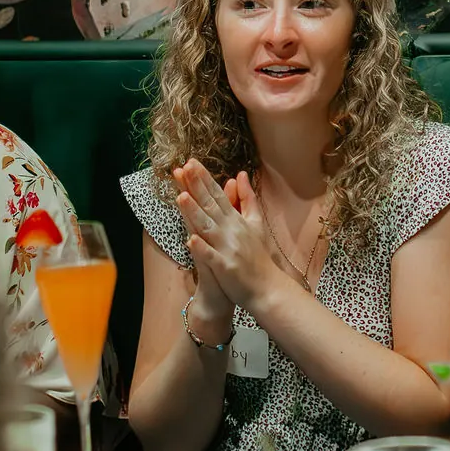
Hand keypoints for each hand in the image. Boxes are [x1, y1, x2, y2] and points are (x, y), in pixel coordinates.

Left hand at [176, 159, 279, 316]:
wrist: (268, 288)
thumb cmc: (259, 256)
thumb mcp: (256, 223)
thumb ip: (247, 199)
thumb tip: (240, 175)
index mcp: (236, 220)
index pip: (218, 194)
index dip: (204, 179)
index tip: (191, 162)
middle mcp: (232, 230)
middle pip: (211, 205)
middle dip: (197, 186)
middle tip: (184, 168)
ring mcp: (228, 248)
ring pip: (208, 227)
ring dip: (194, 212)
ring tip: (181, 196)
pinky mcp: (225, 267)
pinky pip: (211, 257)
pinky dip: (202, 248)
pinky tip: (190, 239)